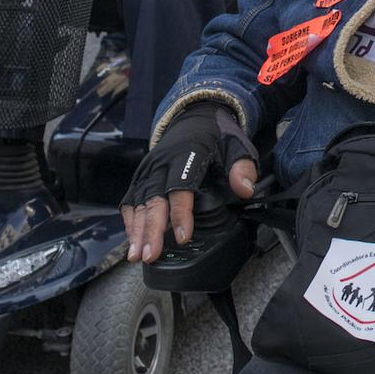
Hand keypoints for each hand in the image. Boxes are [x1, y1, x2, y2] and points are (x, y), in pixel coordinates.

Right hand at [120, 104, 258, 262]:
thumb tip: (244, 190)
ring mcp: (149, 168)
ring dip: (137, 230)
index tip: (183, 237)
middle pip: (154, 198)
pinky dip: (130, 221)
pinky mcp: (141, 175)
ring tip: (137, 256)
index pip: (181, 186)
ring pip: (139, 202)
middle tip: (150, 255)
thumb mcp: (237, 146)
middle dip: (151, 229)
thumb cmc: (217, 136)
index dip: (181, 213)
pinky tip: (132, 241)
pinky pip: (130, 199)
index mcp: (187, 152)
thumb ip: (242, 168)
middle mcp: (162, 161)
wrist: (196, 117)